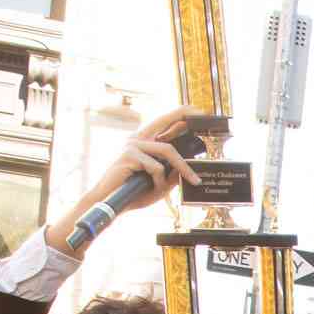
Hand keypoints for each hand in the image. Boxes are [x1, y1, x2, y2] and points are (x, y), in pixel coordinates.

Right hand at [46, 106, 207, 253]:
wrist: (110, 203)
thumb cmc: (134, 193)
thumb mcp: (160, 183)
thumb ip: (173, 173)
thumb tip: (191, 164)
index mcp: (144, 141)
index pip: (162, 122)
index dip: (178, 114)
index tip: (196, 110)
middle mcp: (137, 138)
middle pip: (165, 122)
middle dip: (184, 115)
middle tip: (202, 114)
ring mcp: (132, 144)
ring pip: (168, 150)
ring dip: (183, 168)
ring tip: (193, 180)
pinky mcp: (129, 155)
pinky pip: (156, 167)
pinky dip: (159, 181)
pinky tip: (153, 187)